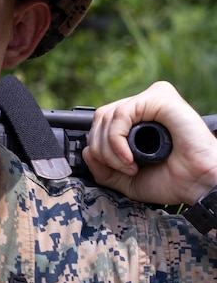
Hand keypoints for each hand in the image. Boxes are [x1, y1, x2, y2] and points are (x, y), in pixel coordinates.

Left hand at [83, 81, 216, 205]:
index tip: (110, 169)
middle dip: (101, 149)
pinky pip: (121, 113)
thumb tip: (86, 152)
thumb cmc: (171, 180)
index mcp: (137, 120)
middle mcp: (143, 106)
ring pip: (107, 116)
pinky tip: (130, 157)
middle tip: (122, 169)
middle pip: (100, 118)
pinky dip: (117, 139)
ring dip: (110, 149)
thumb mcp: (125, 179)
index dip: (97, 146)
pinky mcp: (160, 97)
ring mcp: (152, 99)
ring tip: (129, 166)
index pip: (101, 123)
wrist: (197, 185)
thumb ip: (103, 168)